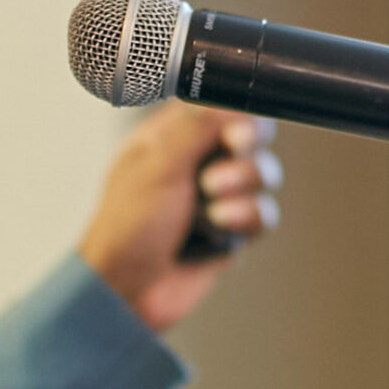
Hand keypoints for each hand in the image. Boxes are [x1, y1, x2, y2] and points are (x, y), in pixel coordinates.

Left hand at [76, 103, 281, 331]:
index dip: (237, 113)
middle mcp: (200, 159)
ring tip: (212, 202)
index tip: (234, 130)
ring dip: (243, 185)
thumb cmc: (127, 225)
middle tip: (224, 163)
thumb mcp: (158, 165)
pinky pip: (262, 213)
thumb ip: (196, 127)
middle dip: (244, 152)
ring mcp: (218, 195)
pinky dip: (246, 217)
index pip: (221, 106)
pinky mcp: (232, 230)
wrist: (126, 291)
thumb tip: (231, 98)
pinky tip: (219, 227)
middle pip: (252, 137)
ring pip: (262, 174)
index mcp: (175, 135)